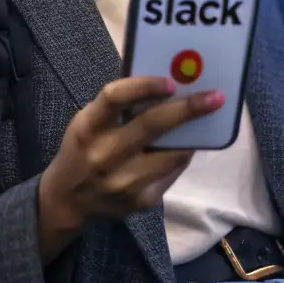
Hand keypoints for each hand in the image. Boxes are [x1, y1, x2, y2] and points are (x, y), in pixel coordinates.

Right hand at [36, 76, 223, 261]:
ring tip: (209, 119)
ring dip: (194, 134)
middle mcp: (104, 155)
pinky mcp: (142, 201)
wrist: (68, 199)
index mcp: (88, 127)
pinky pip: (172, 171)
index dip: (144, 86)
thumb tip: (171, 87)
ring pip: (171, 153)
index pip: (115, 98)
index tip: (171, 81)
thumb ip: (121, 108)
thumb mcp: (90, 123)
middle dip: (188, 109)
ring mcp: (124, 182)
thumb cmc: (85, 148)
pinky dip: (182, 155)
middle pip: (151, 126)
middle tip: (215, 97)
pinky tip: (187, 145)